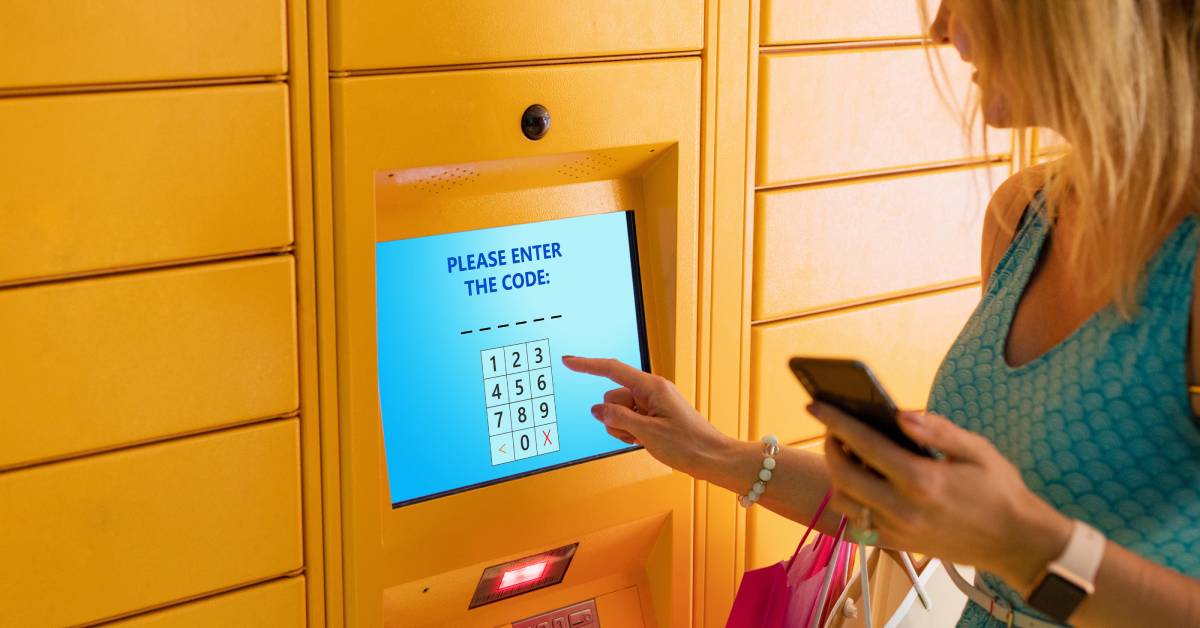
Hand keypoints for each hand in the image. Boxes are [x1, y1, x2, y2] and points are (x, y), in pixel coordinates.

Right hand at [562, 356, 733, 477]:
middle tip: (636, 434)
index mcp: (652, 386)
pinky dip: (630, 432)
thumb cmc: (688, 444)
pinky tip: (646, 442)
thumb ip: (618, 419)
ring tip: (644, 440)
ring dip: (623, 428)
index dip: (587, 365)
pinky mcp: (653, 416)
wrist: (712, 458)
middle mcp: (651, 391)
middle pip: (612, 398)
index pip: (612, 370)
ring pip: (618, 412)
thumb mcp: (647, 433)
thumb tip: (597, 410)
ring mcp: (652, 404)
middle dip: (615, 418)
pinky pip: (628, 421)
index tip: (568, 361)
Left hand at [810, 402, 1072, 589]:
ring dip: (837, 476)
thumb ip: (937, 431)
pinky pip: (857, 525)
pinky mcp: (898, 545)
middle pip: (843, 475)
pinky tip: (861, 485)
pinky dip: (851, 503)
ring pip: (845, 502)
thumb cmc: (1000, 491)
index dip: (836, 421)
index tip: (815, 404)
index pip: (865, 445)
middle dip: (830, 447)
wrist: (1017, 543)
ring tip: (847, 456)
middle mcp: (904, 509)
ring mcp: (898, 531)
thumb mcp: (977, 451)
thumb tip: (901, 413)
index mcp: (922, 480)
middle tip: (831, 429)